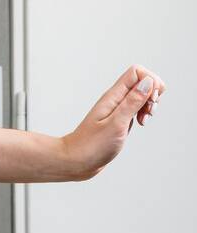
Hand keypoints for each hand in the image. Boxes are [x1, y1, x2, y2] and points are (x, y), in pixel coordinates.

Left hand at [61, 64, 165, 179]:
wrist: (77, 160)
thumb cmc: (92, 145)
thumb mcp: (117, 123)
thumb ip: (133, 103)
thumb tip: (147, 82)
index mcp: (113, 97)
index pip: (137, 72)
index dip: (151, 82)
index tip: (150, 101)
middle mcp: (116, 99)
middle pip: (143, 81)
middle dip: (154, 94)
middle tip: (147, 112)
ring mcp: (118, 108)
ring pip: (142, 95)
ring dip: (150, 105)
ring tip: (143, 120)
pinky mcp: (120, 118)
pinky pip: (137, 107)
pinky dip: (144, 113)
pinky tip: (140, 124)